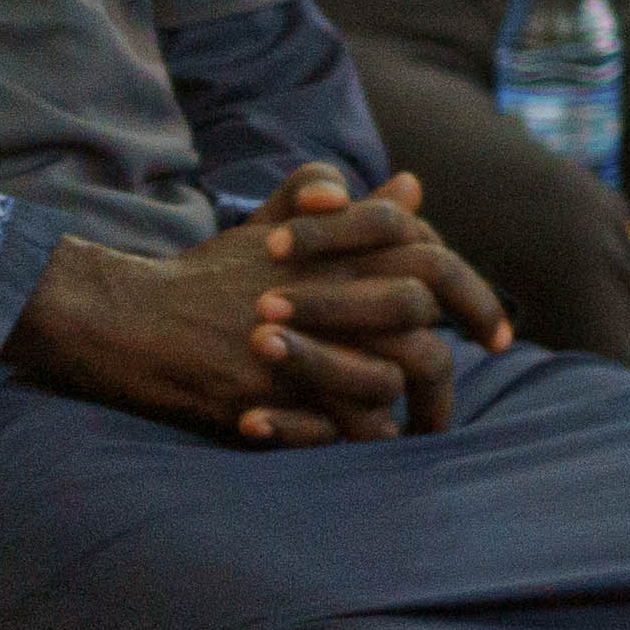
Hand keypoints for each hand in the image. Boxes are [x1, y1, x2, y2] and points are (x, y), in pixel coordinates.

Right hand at [16, 171, 510, 440]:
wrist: (130, 320)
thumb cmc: (211, 274)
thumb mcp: (272, 226)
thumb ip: (341, 202)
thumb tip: (411, 186)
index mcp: (338, 251)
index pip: (435, 263)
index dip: (478, 301)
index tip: (500, 338)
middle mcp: (325, 295)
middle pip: (421, 326)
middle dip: (448, 373)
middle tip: (450, 406)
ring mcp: (297, 349)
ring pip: (388, 381)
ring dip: (406, 410)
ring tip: (416, 431)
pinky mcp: (267, 396)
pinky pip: (341, 429)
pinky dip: (359, 436)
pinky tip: (369, 443)